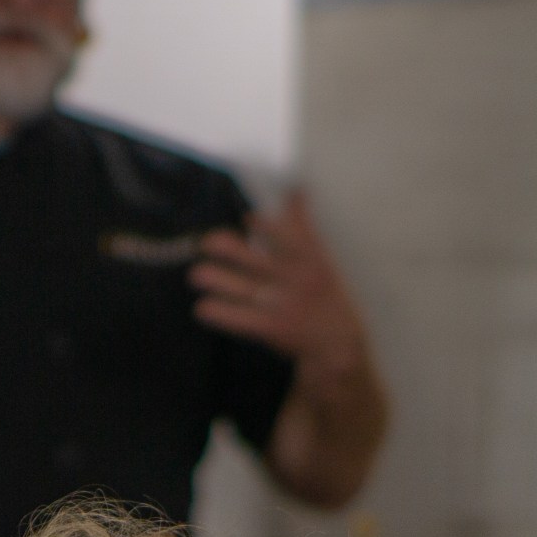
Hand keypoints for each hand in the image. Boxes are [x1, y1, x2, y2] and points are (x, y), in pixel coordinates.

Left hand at [188, 192, 370, 382]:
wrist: (338, 346)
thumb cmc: (327, 296)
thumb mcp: (323, 261)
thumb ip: (304, 229)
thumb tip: (295, 190)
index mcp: (313, 262)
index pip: (293, 238)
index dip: (270, 227)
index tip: (249, 217)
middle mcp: (298, 282)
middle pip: (258, 262)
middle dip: (230, 252)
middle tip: (207, 243)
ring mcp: (284, 306)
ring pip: (243, 290)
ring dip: (217, 281)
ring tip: (197, 275)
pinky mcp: (272, 329)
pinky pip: (240, 320)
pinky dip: (220, 313)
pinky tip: (202, 308)